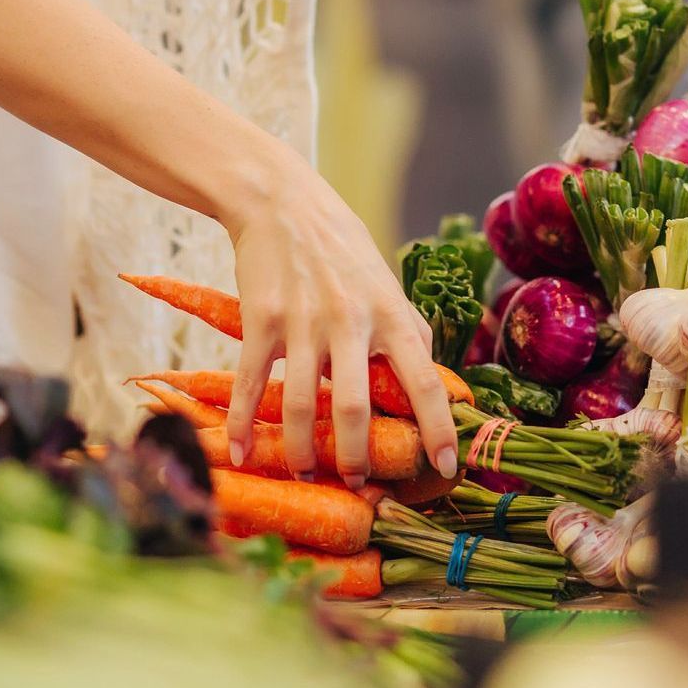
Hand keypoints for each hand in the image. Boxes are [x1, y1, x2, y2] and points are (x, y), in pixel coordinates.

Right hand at [220, 157, 458, 489]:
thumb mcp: (385, 281)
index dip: (439, 429)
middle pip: (357, 407)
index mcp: (390, 314)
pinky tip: (241, 451)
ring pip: (303, 404)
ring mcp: (302, 322)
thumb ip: (407, 328)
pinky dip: (243, 423)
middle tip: (358, 485)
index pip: (425, 381)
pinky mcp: (261, 320)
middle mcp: (350, 320)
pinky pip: (251, 382)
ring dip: (303, 449)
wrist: (279, 201)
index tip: (446, 467)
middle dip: (357, 457)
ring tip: (304, 473)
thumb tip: (435, 376)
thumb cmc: (340, 245)